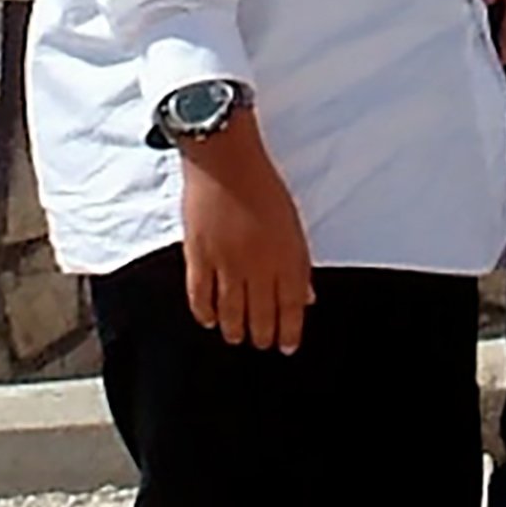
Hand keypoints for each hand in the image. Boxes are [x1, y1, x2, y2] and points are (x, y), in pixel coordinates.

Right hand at [176, 116, 313, 351]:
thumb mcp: (293, 223)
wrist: (226, 160)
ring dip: (234, 330)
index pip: (291, 306)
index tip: (287, 346)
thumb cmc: (262, 186)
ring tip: (236, 337)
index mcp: (287, 255)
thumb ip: (299, 263)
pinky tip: (209, 321)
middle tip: (261, 344)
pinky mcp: (198, 256)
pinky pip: (200, 296)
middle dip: (262, 335)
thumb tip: (307, 297)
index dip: (289, 331)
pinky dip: (204, 312)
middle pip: (261, 314)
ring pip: (231, 311)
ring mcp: (226, 262)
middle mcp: (258, 265)